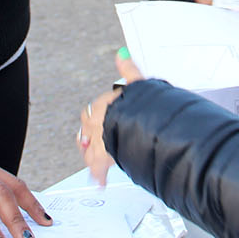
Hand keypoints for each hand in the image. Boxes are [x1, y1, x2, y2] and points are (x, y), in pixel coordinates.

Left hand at [78, 51, 146, 184]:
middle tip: (95, 143)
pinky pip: (99, 167)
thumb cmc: (148, 106)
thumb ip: (130, 71)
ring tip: (97, 165)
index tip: (97, 122)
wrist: (149, 125)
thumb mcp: (141, 84)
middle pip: (89, 128)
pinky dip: (99, 175)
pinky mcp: (105, 157)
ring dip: (93, 156)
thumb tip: (122, 55)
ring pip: (91, 148)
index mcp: (106, 103)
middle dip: (92, 136)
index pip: (95, 108)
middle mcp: (100, 122)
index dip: (95, 117)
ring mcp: (101, 140)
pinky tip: (99, 182)